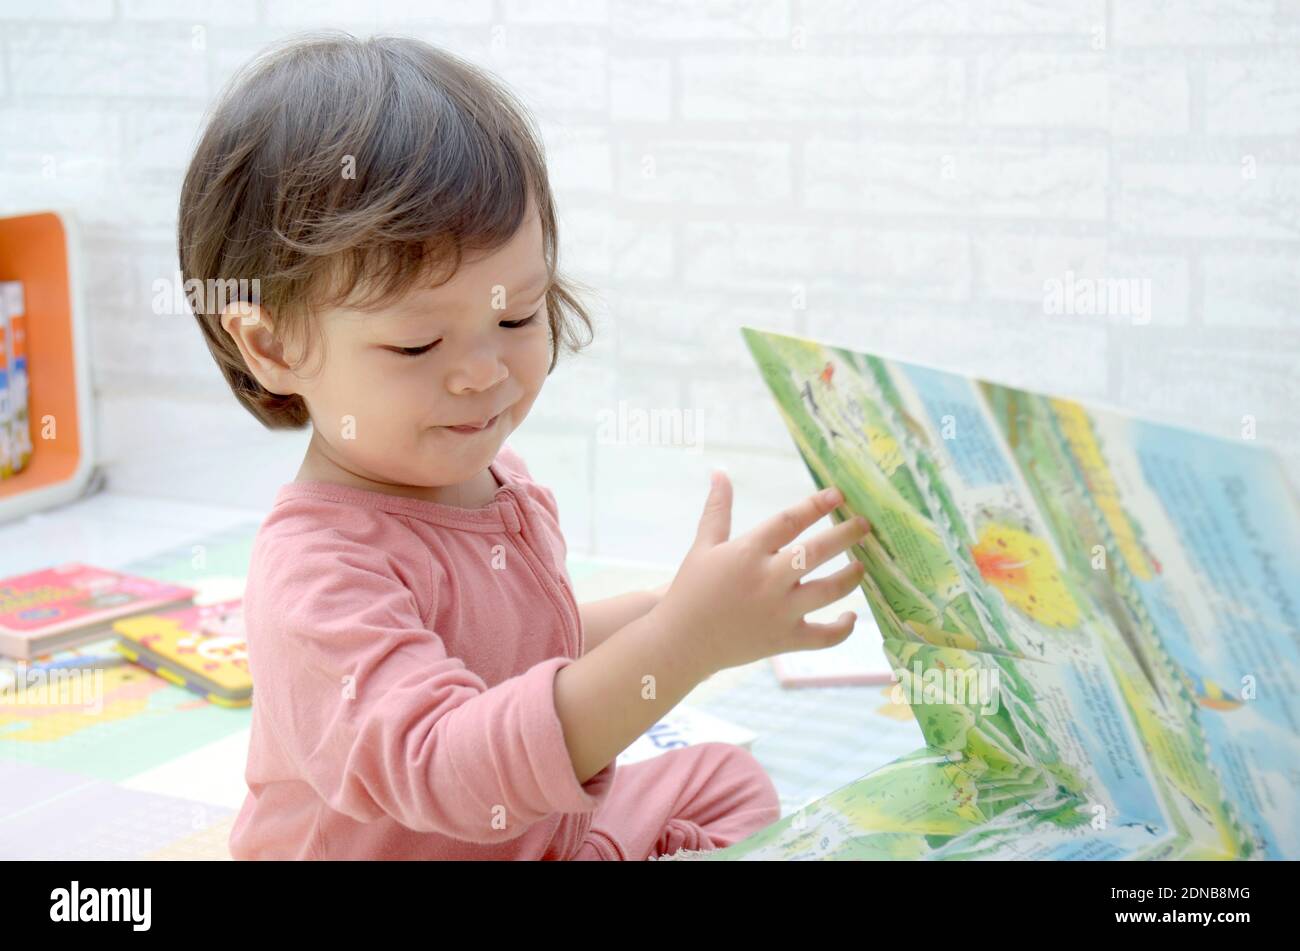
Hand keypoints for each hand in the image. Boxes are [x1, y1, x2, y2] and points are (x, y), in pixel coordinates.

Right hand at [649, 470, 871, 676]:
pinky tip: (851, 616)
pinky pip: (825, 636)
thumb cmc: (692, 591)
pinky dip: (843, 628)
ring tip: (862, 565)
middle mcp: (767, 580)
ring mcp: (779, 612)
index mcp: (747, 552)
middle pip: (817, 552)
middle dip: (846, 535)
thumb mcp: (703, 546)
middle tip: (864, 525)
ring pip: (829, 591)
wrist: (680, 642)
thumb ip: (717, 509)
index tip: (838, 495)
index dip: (816, 505)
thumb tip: (719, 473)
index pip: (790, 521)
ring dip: (851, 576)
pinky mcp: (784, 640)